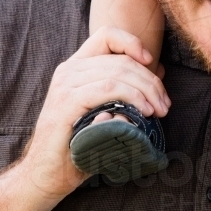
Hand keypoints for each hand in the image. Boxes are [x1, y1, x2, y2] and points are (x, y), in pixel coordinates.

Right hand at [20, 28, 170, 201]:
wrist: (46, 175)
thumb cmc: (79, 144)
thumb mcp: (107, 110)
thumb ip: (128, 88)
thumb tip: (159, 69)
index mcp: (76, 66)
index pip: (107, 35)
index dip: (132, 42)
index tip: (151, 62)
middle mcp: (68, 70)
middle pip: (120, 59)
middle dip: (150, 80)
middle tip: (164, 104)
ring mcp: (65, 85)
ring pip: (117, 72)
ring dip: (145, 90)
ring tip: (158, 110)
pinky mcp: (67, 103)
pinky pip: (107, 89)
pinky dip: (132, 97)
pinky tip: (144, 113)